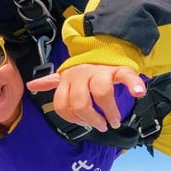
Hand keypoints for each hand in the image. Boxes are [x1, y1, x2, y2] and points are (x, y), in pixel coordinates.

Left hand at [27, 64, 145, 131]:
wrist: (104, 44)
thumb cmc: (84, 67)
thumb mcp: (66, 73)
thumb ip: (51, 81)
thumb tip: (31, 85)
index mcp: (68, 78)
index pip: (62, 103)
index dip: (71, 118)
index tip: (83, 124)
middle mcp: (82, 74)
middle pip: (81, 102)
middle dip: (90, 118)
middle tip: (100, 126)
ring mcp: (101, 71)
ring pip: (101, 92)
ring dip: (109, 110)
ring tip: (114, 121)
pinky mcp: (119, 68)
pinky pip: (126, 75)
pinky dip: (134, 84)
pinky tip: (139, 93)